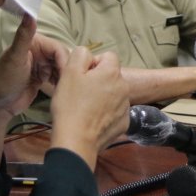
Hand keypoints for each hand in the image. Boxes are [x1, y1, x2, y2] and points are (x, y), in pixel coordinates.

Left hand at [0, 15, 62, 117]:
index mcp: (33, 42)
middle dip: (65, 69)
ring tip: (65, 87)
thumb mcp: (15, 57)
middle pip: (61, 57)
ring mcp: (41, 65)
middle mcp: (39, 51)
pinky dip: (61, 82)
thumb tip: (29, 13)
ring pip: (61, 67)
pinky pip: (58, 76)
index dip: (63, 60)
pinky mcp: (43, 77)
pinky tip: (61, 89)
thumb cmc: (4, 80)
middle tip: (68, 83)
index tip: (66, 74)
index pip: (56, 47)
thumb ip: (24, 35)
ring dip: (64, 76)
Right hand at [50, 47, 129, 170]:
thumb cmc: (70, 104)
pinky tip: (93, 120)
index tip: (81, 77)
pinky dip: (107, 113)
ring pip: (114, 93)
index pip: (108, 56)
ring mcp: (126, 106)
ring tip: (86, 108)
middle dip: (98, 80)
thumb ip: (81, 54)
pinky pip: (116, 111)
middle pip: (111, 75)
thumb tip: (88, 54)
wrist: (76, 140)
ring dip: (104, 96)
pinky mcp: (124, 122)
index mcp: (112, 72)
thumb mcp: (69, 72)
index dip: (93, 64)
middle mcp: (124, 86)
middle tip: (81, 93)